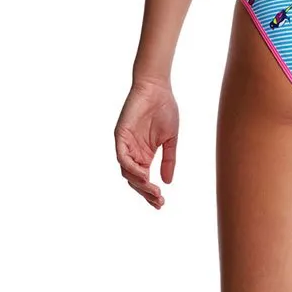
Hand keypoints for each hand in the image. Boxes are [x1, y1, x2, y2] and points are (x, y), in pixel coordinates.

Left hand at [114, 79, 179, 208]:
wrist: (158, 88)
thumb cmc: (165, 110)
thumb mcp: (171, 141)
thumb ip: (168, 161)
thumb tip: (167, 182)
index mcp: (145, 155)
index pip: (143, 180)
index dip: (151, 193)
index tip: (161, 203)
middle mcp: (133, 152)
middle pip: (134, 180)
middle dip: (146, 193)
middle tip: (158, 201)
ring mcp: (126, 144)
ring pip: (127, 172)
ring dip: (139, 184)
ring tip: (153, 191)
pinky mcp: (120, 135)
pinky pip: (122, 156)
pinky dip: (131, 168)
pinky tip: (143, 175)